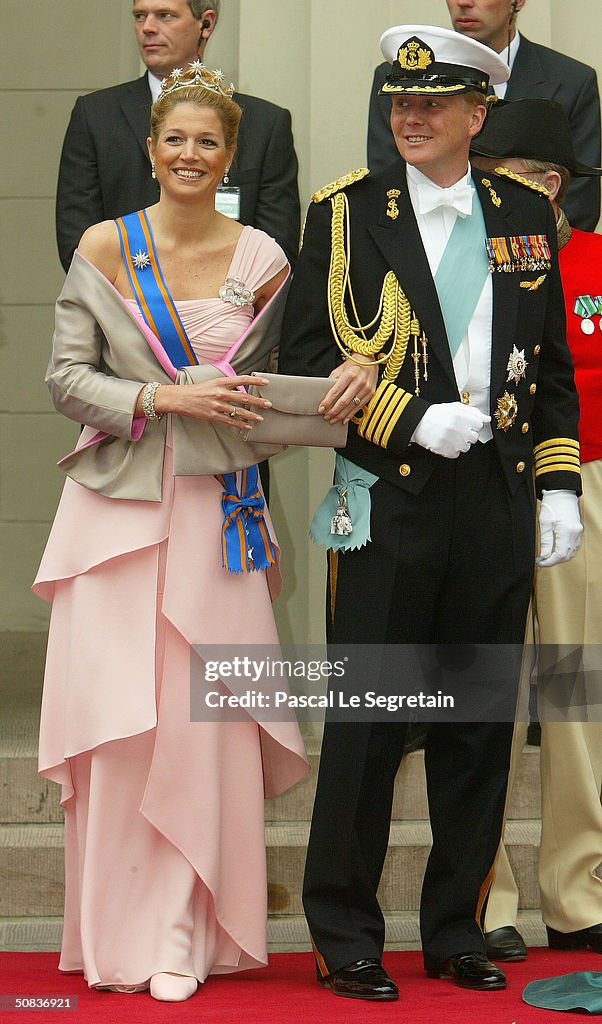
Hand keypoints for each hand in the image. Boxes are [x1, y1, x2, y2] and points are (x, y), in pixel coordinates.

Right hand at [152, 375, 271, 430]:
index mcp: (220, 382)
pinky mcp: (213, 416)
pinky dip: (240, 424)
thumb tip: (240, 390)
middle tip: (268, 404)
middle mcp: (220, 393)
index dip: (255, 381)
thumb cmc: (195, 390)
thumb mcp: (211, 383)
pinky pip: (230, 421)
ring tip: (260, 418)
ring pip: (239, 411)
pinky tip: (247, 427)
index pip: (242, 379)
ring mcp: (217, 405)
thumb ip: (225, 385)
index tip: (266, 382)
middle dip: (258, 401)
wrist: (180, 398)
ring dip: (251, 416)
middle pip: (244, 397)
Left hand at [319, 356, 378, 423]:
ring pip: (351, 406)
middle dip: (333, 412)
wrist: (370, 360)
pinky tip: (344, 419)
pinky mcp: (371, 393)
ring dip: (341, 415)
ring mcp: (366, 388)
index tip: (321, 409)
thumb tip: (324, 394)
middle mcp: (359, 382)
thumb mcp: (340, 369)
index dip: (327, 402)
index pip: (336, 391)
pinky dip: (351, 414)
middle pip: (344, 402)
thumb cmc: (354, 364)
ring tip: (333, 420)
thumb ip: (332, 380)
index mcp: (349, 374)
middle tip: (326, 417)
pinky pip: (359, 407)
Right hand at [411, 402, 490, 458]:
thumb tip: (487, 419)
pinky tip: (444, 443)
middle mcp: (458, 428)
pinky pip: (456, 454)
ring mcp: (452, 441)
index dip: (471, 425)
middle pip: (474, 437)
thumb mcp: (455, 407)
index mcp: (461, 416)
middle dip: (467, 435)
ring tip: (449, 437)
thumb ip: (472, 412)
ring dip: (459, 444)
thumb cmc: (437, 414)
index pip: (479, 425)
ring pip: (466, 447)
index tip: (464, 424)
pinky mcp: (445, 450)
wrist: (417, 423)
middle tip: (455, 431)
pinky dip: (451, 451)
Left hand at [537, 489, 582, 566]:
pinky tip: (556, 550)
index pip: (560, 554)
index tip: (541, 562)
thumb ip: (546, 542)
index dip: (550, 561)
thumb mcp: (545, 524)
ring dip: (560, 557)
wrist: (562, 493)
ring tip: (548, 556)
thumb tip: (545, 556)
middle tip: (542, 560)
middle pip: (567, 555)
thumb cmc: (552, 505)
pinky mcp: (577, 530)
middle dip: (555, 561)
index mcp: (566, 531)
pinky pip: (573, 546)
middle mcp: (575, 533)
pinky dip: (565, 551)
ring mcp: (578, 532)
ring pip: (571, 552)